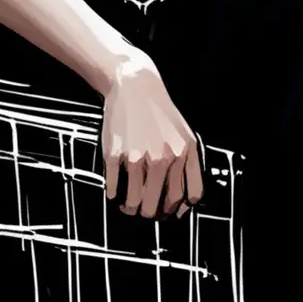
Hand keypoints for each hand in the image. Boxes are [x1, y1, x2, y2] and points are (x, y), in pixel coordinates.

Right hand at [101, 50, 203, 220]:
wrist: (135, 87)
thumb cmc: (160, 114)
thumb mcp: (186, 137)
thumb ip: (188, 167)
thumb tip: (183, 204)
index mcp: (184, 154)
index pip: (186, 198)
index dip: (177, 210)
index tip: (169, 210)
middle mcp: (162, 158)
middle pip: (159, 205)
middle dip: (152, 214)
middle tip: (146, 210)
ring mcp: (137, 157)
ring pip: (135, 202)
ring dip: (130, 209)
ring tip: (127, 204)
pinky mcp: (114, 154)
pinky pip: (114, 188)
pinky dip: (114, 195)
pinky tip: (116, 191)